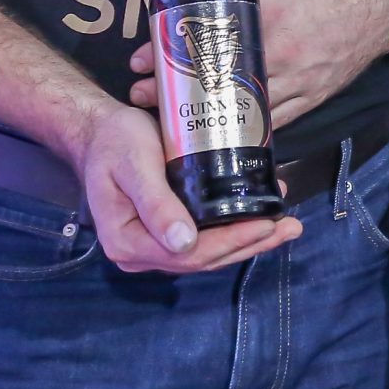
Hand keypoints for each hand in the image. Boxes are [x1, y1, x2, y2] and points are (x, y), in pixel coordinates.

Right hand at [69, 100, 301, 273]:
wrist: (97, 131)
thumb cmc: (114, 142)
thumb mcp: (134, 165)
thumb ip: (156, 204)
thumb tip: (184, 243)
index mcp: (127, 241)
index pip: (189, 254)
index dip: (231, 242)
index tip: (267, 225)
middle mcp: (140, 252)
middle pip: (203, 258)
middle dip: (250, 243)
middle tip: (290, 227)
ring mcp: (153, 244)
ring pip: (208, 251)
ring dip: (248, 239)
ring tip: (285, 225)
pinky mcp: (165, 231)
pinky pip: (204, 238)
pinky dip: (233, 229)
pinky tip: (259, 217)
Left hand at [130, 0, 388, 128]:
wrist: (382, 5)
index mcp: (269, 19)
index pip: (209, 44)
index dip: (171, 56)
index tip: (143, 61)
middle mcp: (280, 58)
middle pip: (218, 83)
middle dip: (177, 92)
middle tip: (145, 96)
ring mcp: (297, 84)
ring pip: (242, 109)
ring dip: (204, 114)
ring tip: (172, 115)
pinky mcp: (310, 100)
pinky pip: (272, 123)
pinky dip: (243, 128)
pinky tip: (219, 129)